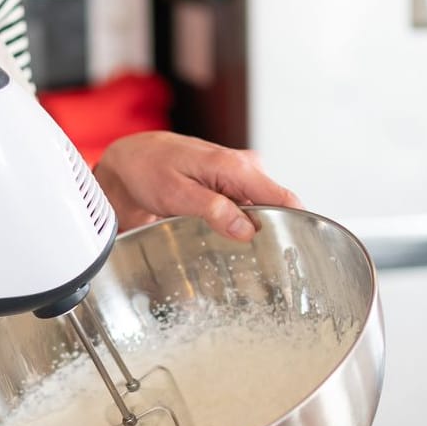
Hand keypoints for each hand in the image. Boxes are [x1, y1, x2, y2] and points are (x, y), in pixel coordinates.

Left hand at [92, 132, 299, 240]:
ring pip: (259, 213)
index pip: (282, 197)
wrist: (129, 161)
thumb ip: (213, 210)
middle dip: (267, 234)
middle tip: (253, 263)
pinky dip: (237, 226)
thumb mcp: (175, 193)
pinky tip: (222, 239)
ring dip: (249, 233)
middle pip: (274, 208)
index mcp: (235, 167)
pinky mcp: (230, 188)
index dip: (295, 224)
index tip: (297, 251)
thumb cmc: (148, 170)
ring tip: (232, 252)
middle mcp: (244, 169)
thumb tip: (247, 230)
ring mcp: (238, 178)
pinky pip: (245, 210)